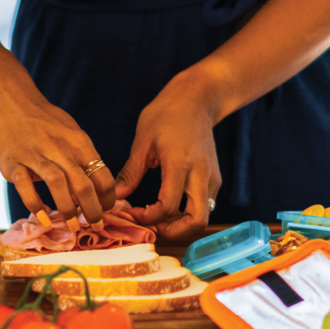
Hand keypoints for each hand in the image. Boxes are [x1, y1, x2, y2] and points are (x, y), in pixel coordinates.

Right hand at [0, 76, 116, 222]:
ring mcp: (35, 155)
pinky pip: (26, 186)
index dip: (108, 197)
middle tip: (95, 225)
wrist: (9, 101)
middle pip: (83, 183)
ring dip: (67, 209)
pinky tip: (43, 216)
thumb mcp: (70, 132)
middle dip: (93, 210)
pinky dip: (35, 204)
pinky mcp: (13, 162)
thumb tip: (95, 187)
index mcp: (78, 142)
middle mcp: (60, 148)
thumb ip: (81, 157)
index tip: (107, 210)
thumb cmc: (44, 120)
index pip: (102, 174)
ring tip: (73, 226)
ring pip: (58, 184)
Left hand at [115, 73, 222, 240]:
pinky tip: (170, 203)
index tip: (133, 212)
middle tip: (153, 226)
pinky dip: (188, 212)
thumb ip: (130, 172)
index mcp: (180, 164)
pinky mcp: (215, 177)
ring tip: (159, 216)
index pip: (168, 206)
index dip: (149, 218)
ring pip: (204, 215)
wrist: (197, 98)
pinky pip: (205, 204)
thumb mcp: (143, 140)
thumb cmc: (167, 113)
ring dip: (182, 223)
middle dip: (174, 231)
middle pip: (196, 221)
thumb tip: (114, 197)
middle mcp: (201, 174)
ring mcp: (212, 176)